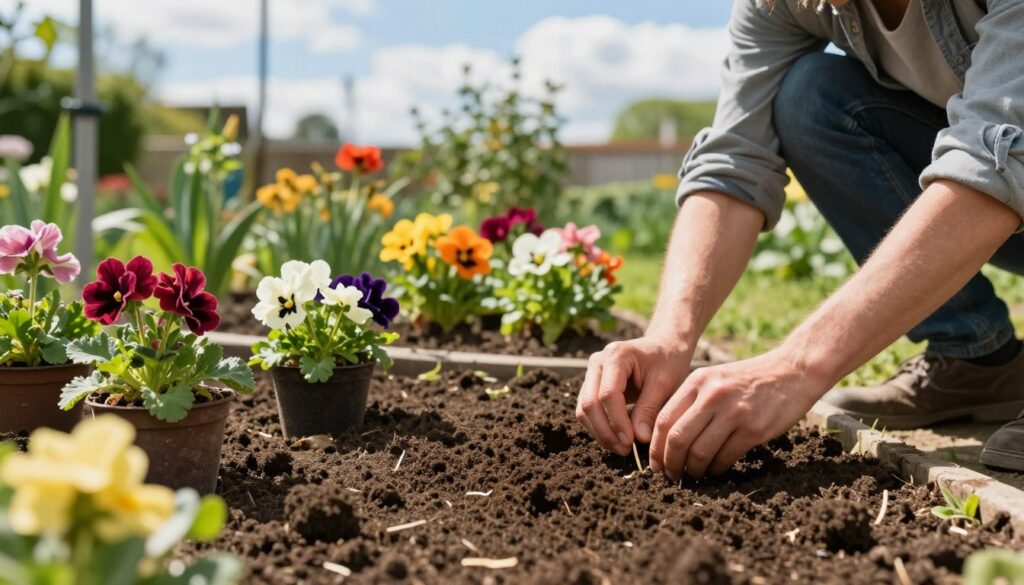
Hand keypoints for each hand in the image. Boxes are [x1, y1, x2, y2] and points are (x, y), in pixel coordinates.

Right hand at [576, 336, 693, 455]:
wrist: (664, 347)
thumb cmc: (668, 361)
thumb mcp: (665, 383)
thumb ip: (649, 409)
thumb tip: (639, 439)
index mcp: (616, 356)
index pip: (608, 394)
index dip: (617, 421)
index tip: (630, 442)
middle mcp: (598, 362)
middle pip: (589, 403)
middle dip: (605, 431)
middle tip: (624, 450)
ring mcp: (592, 373)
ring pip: (583, 410)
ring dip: (600, 433)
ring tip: (622, 448)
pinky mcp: (592, 386)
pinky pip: (587, 411)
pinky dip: (599, 428)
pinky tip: (616, 439)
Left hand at [649, 349, 827, 478]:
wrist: (792, 371)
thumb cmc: (749, 380)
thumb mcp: (715, 379)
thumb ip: (692, 401)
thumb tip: (666, 437)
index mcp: (697, 382)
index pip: (664, 420)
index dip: (655, 448)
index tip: (655, 464)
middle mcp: (712, 395)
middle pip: (677, 439)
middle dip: (670, 464)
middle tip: (671, 476)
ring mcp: (733, 412)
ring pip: (699, 452)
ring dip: (693, 470)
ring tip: (694, 475)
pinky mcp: (753, 428)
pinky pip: (725, 457)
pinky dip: (716, 469)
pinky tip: (716, 470)